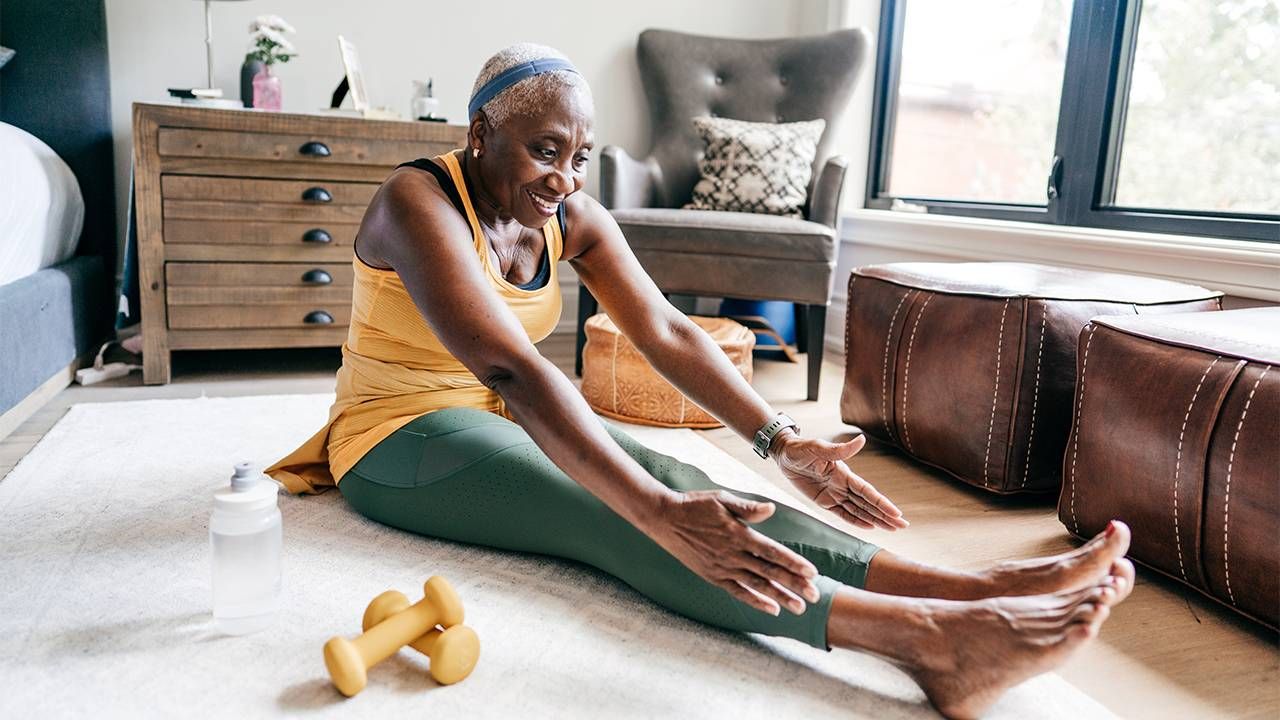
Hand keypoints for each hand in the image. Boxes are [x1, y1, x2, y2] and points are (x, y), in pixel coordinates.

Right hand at [645, 490, 820, 615]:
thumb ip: (747, 508)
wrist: (664, 519)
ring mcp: (722, 568)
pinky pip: (738, 592)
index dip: (793, 562)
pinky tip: (772, 608)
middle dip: (794, 584)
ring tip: (800, 607)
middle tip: (815, 595)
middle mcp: (732, 554)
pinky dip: (755, 601)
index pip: (772, 551)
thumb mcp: (721, 498)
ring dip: (780, 596)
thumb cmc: (695, 505)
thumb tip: (771, 509)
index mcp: (738, 534)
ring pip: (757, 585)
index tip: (812, 572)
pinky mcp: (713, 576)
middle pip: (769, 572)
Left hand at [774, 432, 907, 530]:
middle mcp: (843, 485)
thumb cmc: (800, 448)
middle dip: (885, 515)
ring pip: (859, 510)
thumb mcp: (818, 448)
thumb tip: (861, 440)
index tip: (897, 514)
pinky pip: (842, 514)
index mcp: (844, 474)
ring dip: (875, 519)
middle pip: (868, 504)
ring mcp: (835, 494)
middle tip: (903, 526)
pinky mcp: (824, 501)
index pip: (867, 492)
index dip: (882, 504)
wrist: (783, 454)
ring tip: (892, 529)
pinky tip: (869, 527)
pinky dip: (856, 521)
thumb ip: (839, 450)